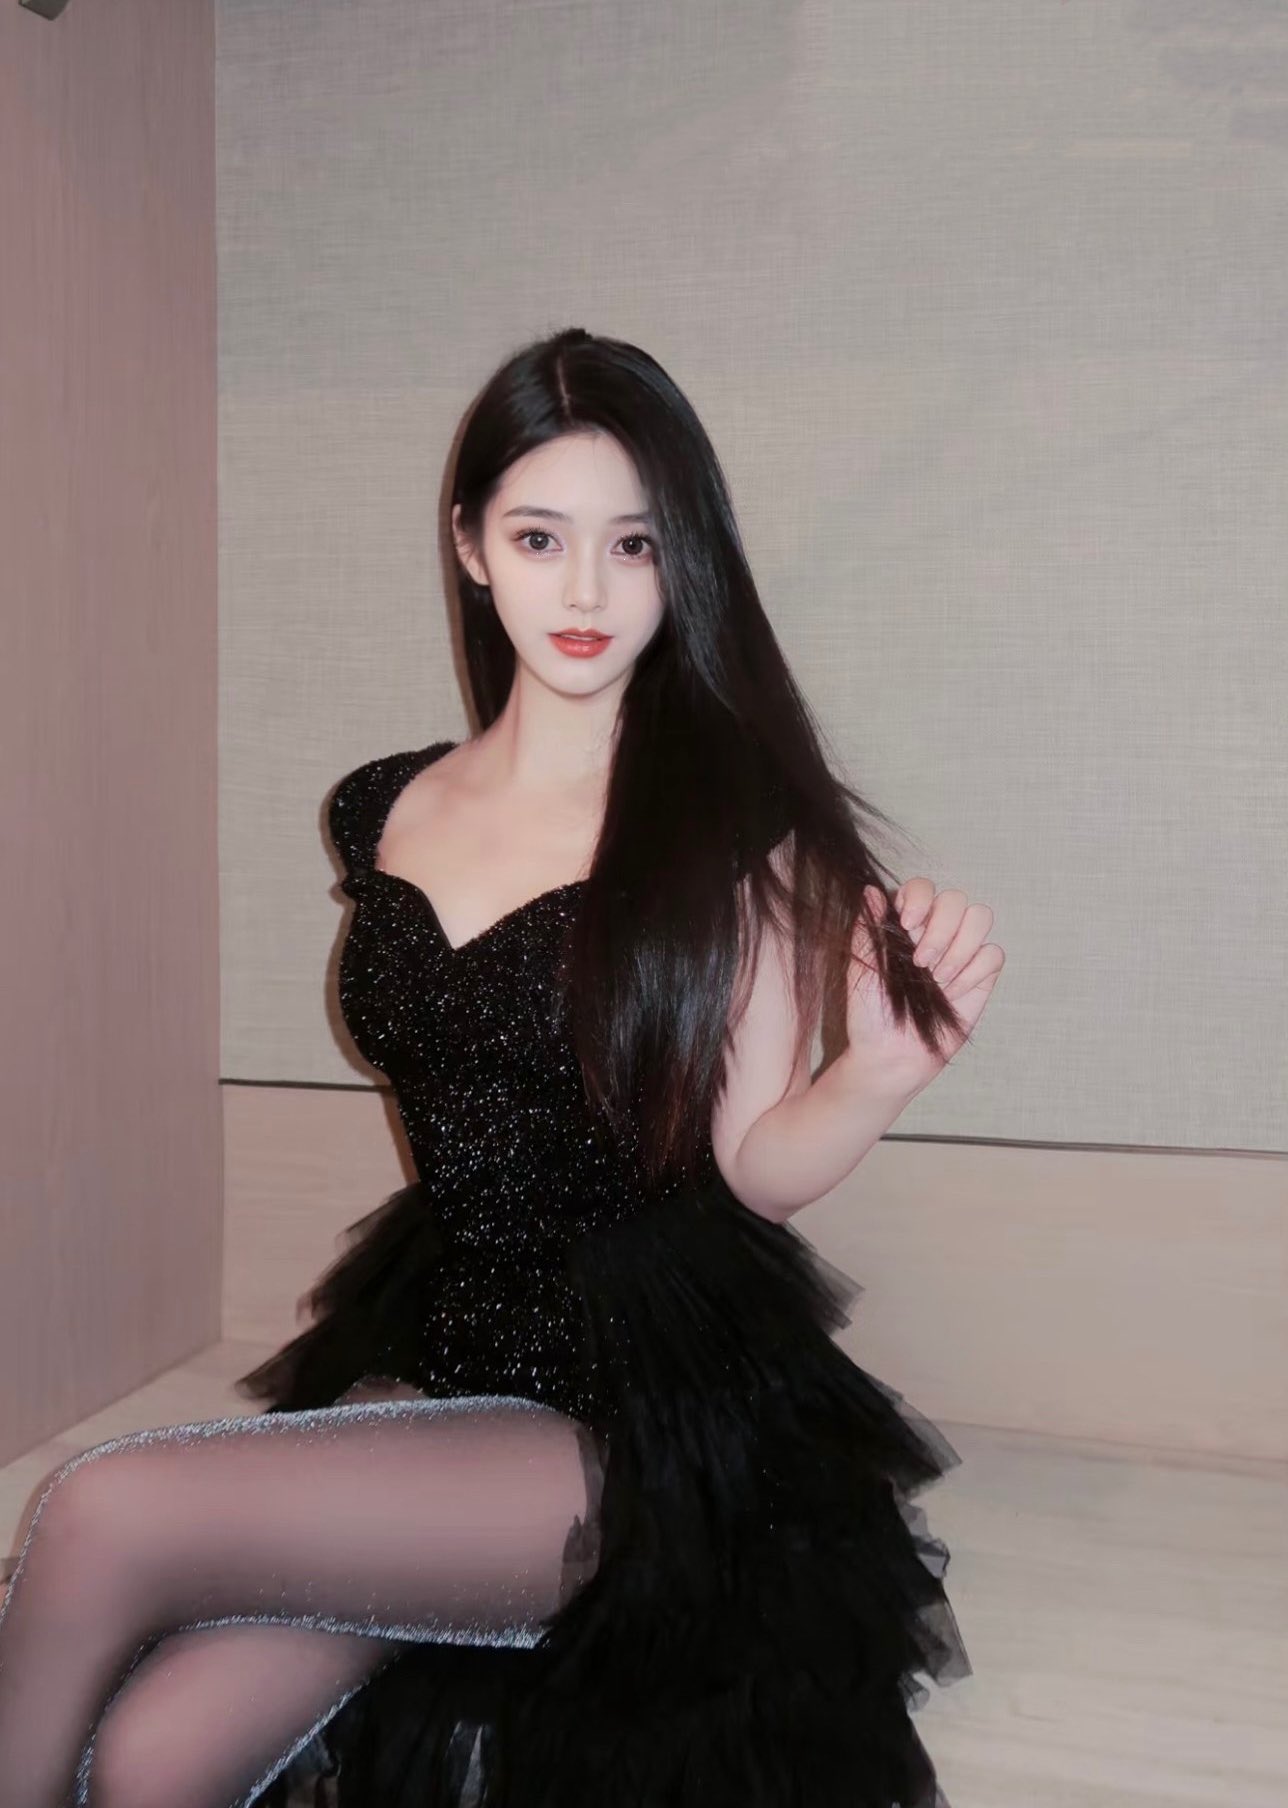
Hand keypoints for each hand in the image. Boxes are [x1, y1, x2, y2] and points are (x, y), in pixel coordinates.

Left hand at [844, 878, 1004, 1091]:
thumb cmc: (870, 1013)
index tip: (907, 924)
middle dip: (941, 928)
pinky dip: (974, 971)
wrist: (891, 1055)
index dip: (920, 898)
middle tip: (921, 963)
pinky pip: (993, 953)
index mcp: (905, 924)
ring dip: (959, 946)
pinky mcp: (981, 975)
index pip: (922, 887)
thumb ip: (868, 929)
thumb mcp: (861, 969)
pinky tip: (953, 992)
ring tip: (938, 978)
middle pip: (956, 899)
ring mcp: (960, 952)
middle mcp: (935, 932)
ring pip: (980, 917)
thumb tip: (871, 890)